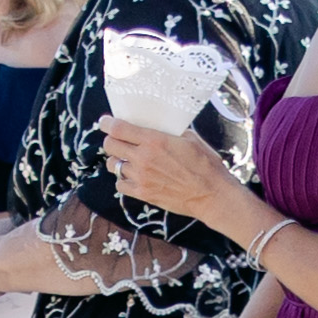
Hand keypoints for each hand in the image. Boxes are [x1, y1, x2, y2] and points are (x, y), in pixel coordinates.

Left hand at [100, 112, 237, 223]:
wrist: (212, 195)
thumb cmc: (206, 166)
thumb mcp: (191, 139)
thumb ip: (170, 131)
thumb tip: (160, 125)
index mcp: (154, 141)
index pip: (118, 129)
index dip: (107, 124)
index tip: (106, 122)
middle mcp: (143, 158)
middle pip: (110, 145)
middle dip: (112, 140)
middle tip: (118, 140)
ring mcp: (140, 177)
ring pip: (113, 165)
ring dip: (117, 160)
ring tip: (127, 159)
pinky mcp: (142, 193)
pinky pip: (120, 183)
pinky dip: (123, 179)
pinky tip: (133, 176)